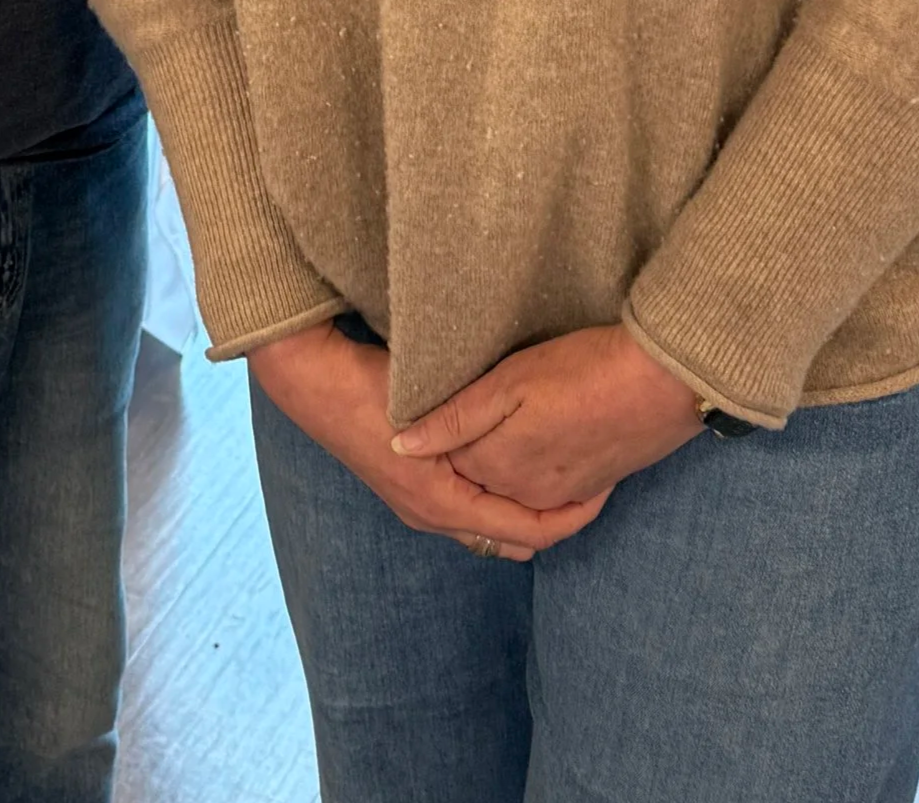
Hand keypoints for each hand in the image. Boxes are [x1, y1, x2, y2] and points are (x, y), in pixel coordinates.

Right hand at [248, 322, 607, 560]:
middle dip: (553, 520)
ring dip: (524, 510)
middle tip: (589, 485)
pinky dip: (498, 502)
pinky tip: (512, 471)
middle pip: (511, 538)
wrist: (314, 381)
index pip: (527, 530)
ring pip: (490, 526)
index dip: (571, 516)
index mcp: (444, 503)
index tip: (604, 488)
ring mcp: (417, 506)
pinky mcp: (410, 488)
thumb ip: (477, 431)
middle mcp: (432, 516)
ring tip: (559, 478)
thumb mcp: (431, 411)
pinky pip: (469, 512)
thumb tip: (536, 447)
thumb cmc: (371, 388)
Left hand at [393, 325, 701, 510]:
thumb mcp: (509, 383)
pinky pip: (546, 496)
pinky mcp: (590, 488)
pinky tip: (533, 443)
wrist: (660, 384)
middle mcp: (524, 493)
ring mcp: (560, 495)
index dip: (435, 435)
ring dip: (499, 467)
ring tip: (500, 423)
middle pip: (477, 479)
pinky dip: (532, 477)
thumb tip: (399, 448)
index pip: (445, 463)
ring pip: (511, 489)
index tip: (428, 401)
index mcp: (497, 467)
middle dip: (463, 457)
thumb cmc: (582, 372)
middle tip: (465, 412)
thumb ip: (454, 419)